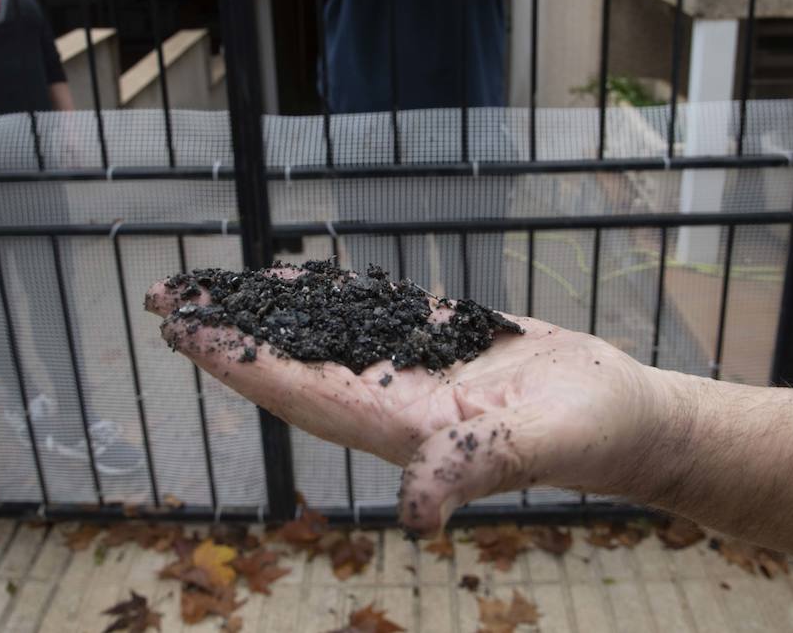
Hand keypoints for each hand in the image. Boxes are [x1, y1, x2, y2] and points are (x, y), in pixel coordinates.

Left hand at [144, 269, 668, 534]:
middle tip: (168, 296)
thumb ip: (472, 469)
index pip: (299, 391)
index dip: (238, 362)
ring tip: (212, 286)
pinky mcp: (437, 344)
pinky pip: (367, 316)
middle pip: (291, 362)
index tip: (184, 330)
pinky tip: (295, 279)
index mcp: (398, 426)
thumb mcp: (534, 446)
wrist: (624, 418)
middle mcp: (390, 399)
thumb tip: (418, 514)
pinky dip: (326, 297)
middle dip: (229, 333)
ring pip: (321, 336)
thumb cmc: (588, 435)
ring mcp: (410, 371)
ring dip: (265, 313)